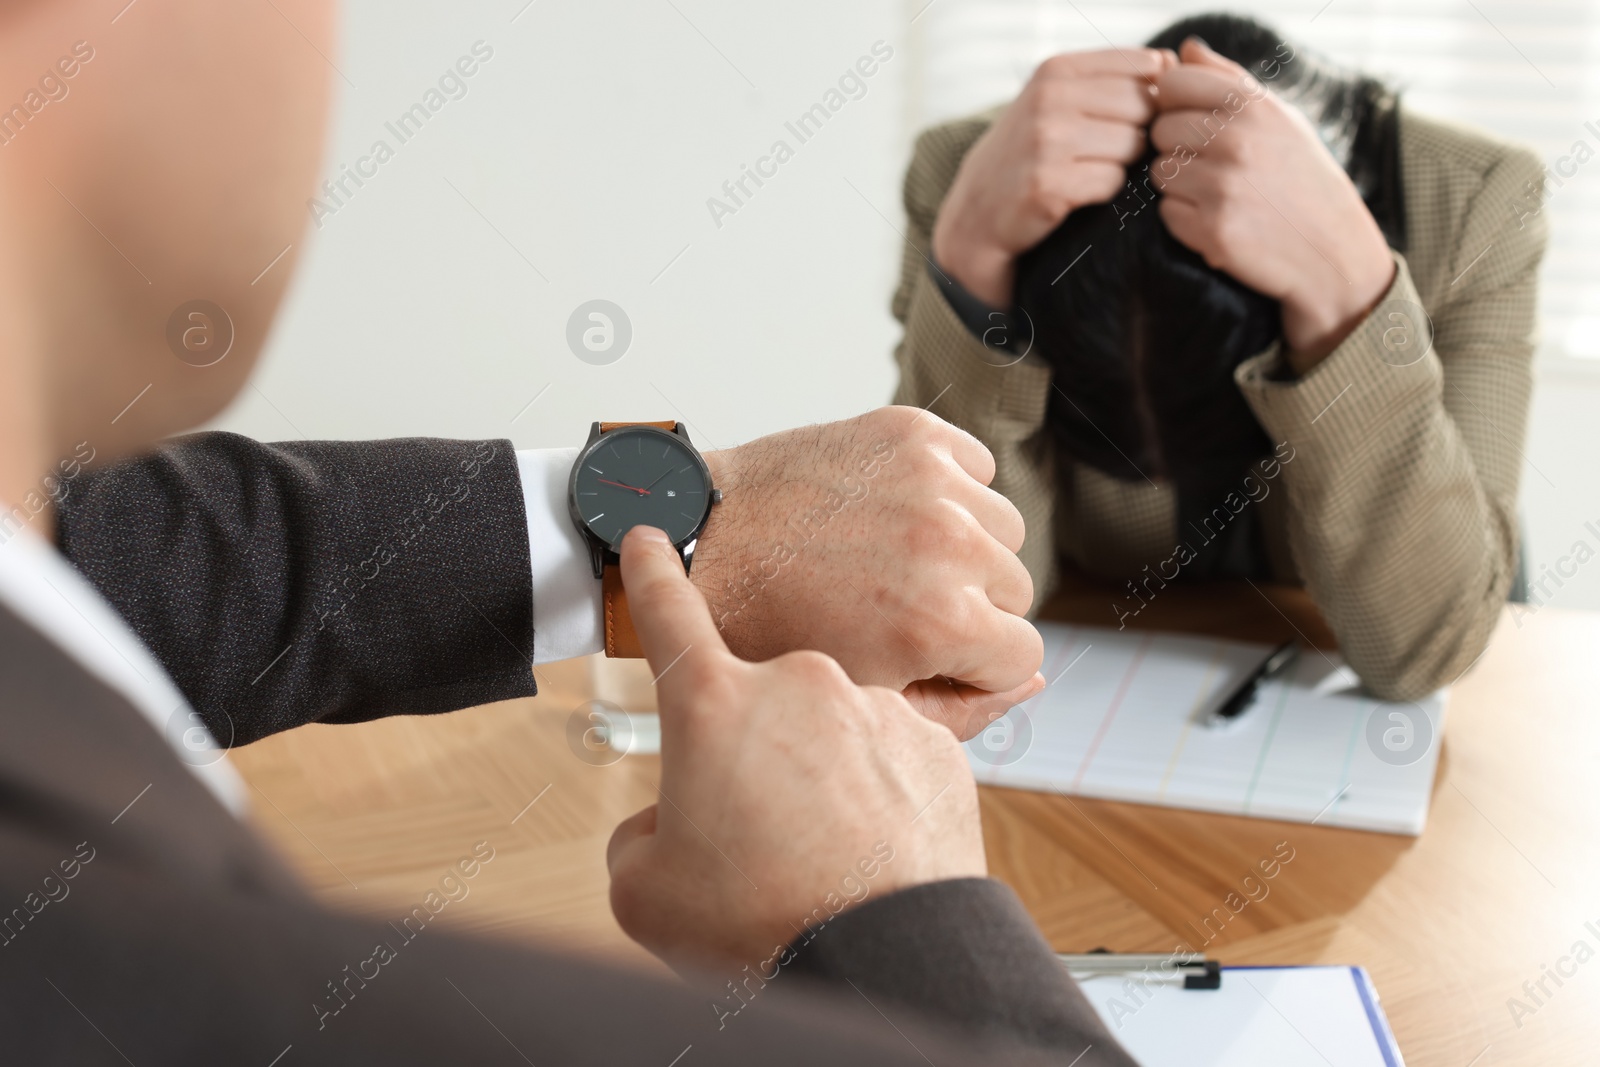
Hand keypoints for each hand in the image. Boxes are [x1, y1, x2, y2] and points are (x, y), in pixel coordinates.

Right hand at [607, 525, 986, 969]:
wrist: (877, 958)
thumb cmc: (758, 921)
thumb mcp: (646, 885)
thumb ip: (643, 830)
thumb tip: (668, 823)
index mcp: (716, 703)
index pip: (669, 614)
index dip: (652, 574)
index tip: (652, 538)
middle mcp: (801, 684)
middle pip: (761, 699)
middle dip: (754, 750)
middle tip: (754, 825)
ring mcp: (877, 708)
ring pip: (833, 729)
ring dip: (822, 772)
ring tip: (818, 849)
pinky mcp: (936, 745)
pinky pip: (892, 757)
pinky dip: (879, 791)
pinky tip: (869, 846)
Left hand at [693, 406, 1044, 741]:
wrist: (702, 538)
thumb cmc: (768, 628)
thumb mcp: (862, 699)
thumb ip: (960, 708)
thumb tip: (1034, 683)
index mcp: (942, 622)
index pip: (1023, 654)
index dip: (975, 665)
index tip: (927, 654)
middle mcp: (949, 545)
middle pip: (1017, 591)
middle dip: (971, 606)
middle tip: (900, 607)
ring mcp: (933, 481)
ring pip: (1003, 529)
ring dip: (964, 547)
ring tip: (895, 559)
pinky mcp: (913, 434)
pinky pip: (976, 468)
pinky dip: (948, 491)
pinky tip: (892, 513)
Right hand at [932, 47, 1174, 305]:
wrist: (978, 212)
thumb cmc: (1030, 154)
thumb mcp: (1056, 100)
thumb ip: (1108, 78)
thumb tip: (1169, 61)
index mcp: (1057, 69)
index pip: (1142, 67)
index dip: (1151, 97)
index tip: (1130, 120)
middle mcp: (1049, 99)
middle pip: (1143, 107)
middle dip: (1139, 133)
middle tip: (1110, 154)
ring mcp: (1046, 143)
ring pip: (1131, 146)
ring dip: (1123, 165)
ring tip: (1091, 172)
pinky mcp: (1047, 185)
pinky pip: (1112, 182)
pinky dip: (1105, 192)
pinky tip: (1080, 194)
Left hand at [1150, 38, 1395, 372]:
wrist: (1333, 253)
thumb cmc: (1301, 180)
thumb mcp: (1280, 119)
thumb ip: (1229, 81)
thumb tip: (1184, 50)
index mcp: (1255, 106)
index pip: (1173, 83)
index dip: (1173, 104)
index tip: (1191, 121)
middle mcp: (1237, 140)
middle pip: (1159, 129)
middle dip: (1176, 148)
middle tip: (1212, 167)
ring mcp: (1223, 185)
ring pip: (1159, 172)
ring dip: (1180, 187)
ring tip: (1222, 195)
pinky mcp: (1212, 228)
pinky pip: (1167, 213)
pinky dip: (1186, 221)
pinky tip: (1221, 222)